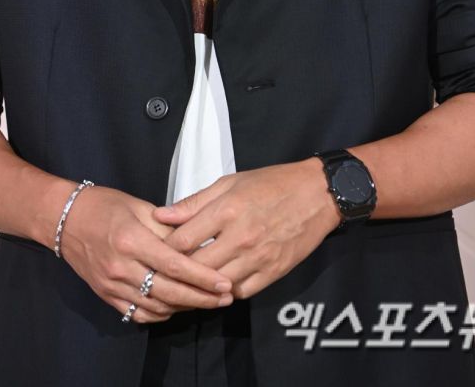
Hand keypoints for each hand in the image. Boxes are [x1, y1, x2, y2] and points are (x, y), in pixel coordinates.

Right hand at [59, 185, 233, 323]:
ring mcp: (112, 285)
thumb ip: (166, 227)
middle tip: (226, 297)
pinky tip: (177, 307)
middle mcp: (121, 267)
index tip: (225, 282)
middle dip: (201, 297)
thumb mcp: (138, 206)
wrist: (64, 219)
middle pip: (169, 291)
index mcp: (131, 240)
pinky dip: (160, 314)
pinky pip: (137, 314)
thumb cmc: (104, 205)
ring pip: (156, 306)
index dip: (202, 277)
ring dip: (185, 307)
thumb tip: (195, 241)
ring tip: (208, 301)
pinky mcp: (106, 295)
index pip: (174, 265)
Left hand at [151, 159, 340, 298]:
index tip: (157, 251)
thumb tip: (161, 215)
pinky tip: (219, 283)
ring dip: (200, 286)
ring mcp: (258, 258)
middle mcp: (240, 237)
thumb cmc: (271, 183)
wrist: (316, 194)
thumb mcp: (230, 182)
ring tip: (189, 281)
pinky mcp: (273, 272)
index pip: (182, 240)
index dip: (164, 249)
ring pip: (216, 285)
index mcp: (226, 210)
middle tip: (167, 272)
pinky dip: (226, 291)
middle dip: (177, 272)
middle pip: (195, 267)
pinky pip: (241, 292)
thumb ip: (195, 202)